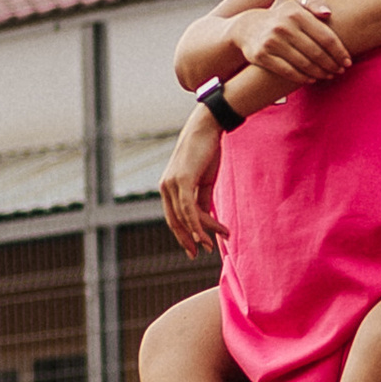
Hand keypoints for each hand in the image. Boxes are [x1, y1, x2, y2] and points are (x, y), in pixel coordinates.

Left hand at [159, 107, 225, 257]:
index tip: (195, 247)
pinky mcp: (182, 180)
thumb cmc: (206, 151)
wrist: (207, 128)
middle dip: (188, 239)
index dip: (184, 234)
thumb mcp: (205, 180)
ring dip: (201, 233)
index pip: (174, 217)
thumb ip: (202, 199)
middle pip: (176, 221)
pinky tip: (205, 236)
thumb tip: (205, 219)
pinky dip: (197, 225)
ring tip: (214, 244)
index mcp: (168, 187)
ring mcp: (172, 184)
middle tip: (199, 254)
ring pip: (186, 217)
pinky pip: (189, 209)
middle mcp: (165, 187)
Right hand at [244, 0, 352, 92]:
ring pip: (304, 64)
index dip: (339, 52)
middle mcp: (283, 26)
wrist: (248, 28)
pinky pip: (288, 71)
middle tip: (340, 71)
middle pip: (316, 52)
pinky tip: (312, 79)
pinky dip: (303, 78)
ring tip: (329, 75)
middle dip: (332, 65)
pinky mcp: (262, 56)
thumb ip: (314, 3)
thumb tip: (328, 13)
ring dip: (320, 73)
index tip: (347, 62)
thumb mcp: (297, 5)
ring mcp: (272, 42)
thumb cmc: (282, 17)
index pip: (326, 37)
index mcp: (296, 13)